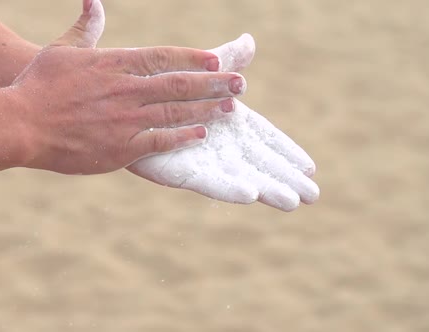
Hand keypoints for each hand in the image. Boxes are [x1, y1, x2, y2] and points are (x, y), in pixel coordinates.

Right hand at [9, 0, 244, 174]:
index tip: (215, 60)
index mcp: (114, 63)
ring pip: (176, 111)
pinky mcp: (120, 148)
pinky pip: (160, 141)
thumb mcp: (62, 49)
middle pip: (179, 84)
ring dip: (206, 109)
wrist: (20, 123)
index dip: (192, 59)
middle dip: (213, 84)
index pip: (163, 57)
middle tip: (240, 84)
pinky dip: (183, 137)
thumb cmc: (37, 85)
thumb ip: (86, 27)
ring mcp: (125, 119)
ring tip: (231, 108)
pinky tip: (201, 134)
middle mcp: (126, 89)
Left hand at [129, 35, 319, 211]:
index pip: (263, 139)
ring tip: (291, 201)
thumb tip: (249, 42)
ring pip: (238, 177)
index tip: (310, 167)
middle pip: (258, 164)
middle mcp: (216, 144)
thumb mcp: (196, 70)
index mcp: (227, 123)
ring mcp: (198, 159)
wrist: (116, 103)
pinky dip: (228, 187)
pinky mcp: (176, 169)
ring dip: (265, 188)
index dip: (286, 152)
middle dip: (285, 179)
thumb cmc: (158, 86)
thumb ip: (224, 60)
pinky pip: (205, 180)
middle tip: (313, 195)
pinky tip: (250, 194)